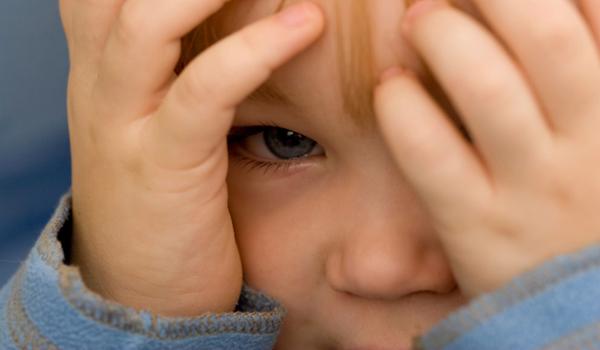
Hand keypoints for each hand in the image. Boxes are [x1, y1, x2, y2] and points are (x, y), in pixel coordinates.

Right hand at [59, 0, 323, 315]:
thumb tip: (225, 21)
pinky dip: (251, 53)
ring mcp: (122, 122)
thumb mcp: (151, 119)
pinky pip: (201, 92)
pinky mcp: (159, 165)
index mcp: (102, 66)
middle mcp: (99, 81)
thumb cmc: (161, 197)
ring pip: (147, 23)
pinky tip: (305, 25)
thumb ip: (172, 65)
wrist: (139, 288)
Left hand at [375, 0, 599, 296]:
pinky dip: (404, 108)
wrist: (579, 301)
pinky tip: (390, 85)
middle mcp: (588, 140)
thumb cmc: (586, 197)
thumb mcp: (598, 131)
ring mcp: (532, 185)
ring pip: (488, 89)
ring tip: (418, 19)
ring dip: (443, 37)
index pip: (591, 15)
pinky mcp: (477, 224)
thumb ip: (584, 70)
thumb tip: (556, 7)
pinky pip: (432, 156)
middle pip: (544, 38)